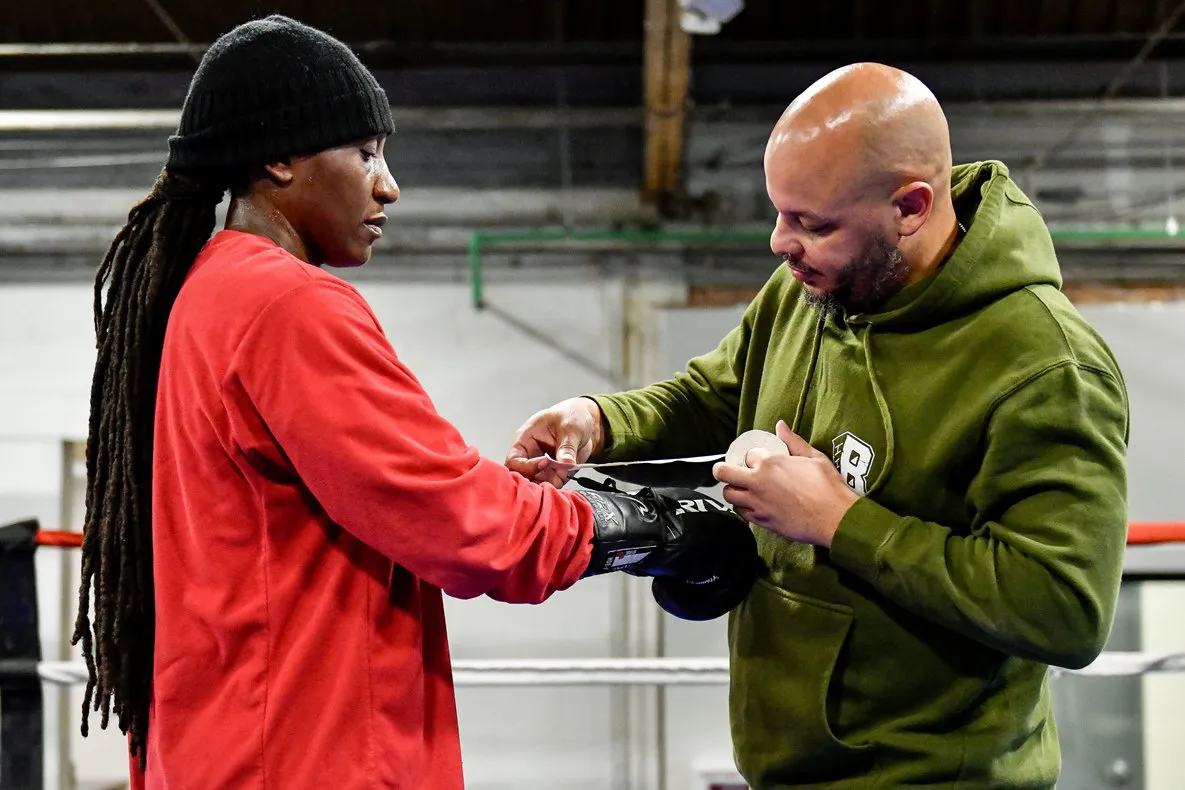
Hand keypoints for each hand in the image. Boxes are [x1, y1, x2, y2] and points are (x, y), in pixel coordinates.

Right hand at [505, 397, 604, 486]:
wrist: (586, 422)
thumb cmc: (570, 416)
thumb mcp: (570, 427)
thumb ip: (567, 446)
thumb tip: (566, 462)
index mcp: (525, 440)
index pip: (514, 460)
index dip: (527, 466)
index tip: (546, 462)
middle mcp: (531, 456)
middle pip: (522, 477)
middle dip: (536, 480)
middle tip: (552, 477)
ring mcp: (542, 467)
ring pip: (537, 485)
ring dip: (549, 485)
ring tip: (563, 476)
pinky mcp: (555, 475)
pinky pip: (552, 487)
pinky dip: (559, 488)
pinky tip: (567, 480)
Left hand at [712, 420, 859, 547]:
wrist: (835, 518)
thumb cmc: (828, 487)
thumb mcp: (814, 457)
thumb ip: (793, 441)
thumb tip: (780, 426)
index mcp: (770, 463)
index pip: (748, 455)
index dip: (753, 457)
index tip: (759, 460)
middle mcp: (758, 482)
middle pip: (723, 474)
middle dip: (723, 470)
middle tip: (730, 471)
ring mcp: (757, 503)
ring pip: (729, 495)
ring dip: (733, 490)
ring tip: (744, 489)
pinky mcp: (761, 521)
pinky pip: (741, 514)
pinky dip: (743, 508)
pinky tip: (754, 505)